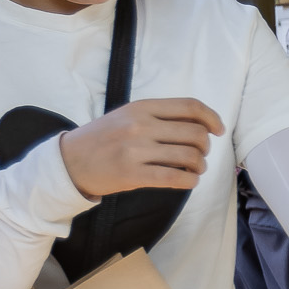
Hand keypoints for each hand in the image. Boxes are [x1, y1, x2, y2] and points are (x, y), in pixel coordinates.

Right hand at [58, 99, 224, 196]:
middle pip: (195, 133)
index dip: (211, 118)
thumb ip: (159, 117)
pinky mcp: (132, 175)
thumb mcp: (127, 115)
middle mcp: (140, 125)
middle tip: (200, 154)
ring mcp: (136, 150)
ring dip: (200, 166)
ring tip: (195, 169)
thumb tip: (199, 125)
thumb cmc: (103, 138)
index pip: (189, 107)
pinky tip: (189, 181)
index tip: (218, 130)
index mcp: (141, 107)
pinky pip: (174, 178)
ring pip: (189, 156)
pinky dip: (190, 181)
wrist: (70, 161)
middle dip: (205, 147)